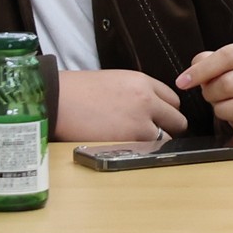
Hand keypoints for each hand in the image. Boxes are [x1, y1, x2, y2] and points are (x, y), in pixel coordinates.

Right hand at [57, 69, 187, 142]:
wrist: (54, 99)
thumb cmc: (76, 91)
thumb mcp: (114, 81)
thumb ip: (136, 92)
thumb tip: (150, 107)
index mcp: (142, 82)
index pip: (173, 99)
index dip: (165, 111)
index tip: (158, 118)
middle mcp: (148, 99)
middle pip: (177, 118)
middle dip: (168, 127)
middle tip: (153, 134)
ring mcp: (142, 119)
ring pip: (168, 136)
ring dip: (157, 141)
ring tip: (137, 143)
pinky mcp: (132, 137)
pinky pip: (152, 148)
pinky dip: (144, 150)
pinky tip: (130, 148)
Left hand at [181, 43, 232, 144]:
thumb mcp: (231, 64)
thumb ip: (208, 62)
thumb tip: (190, 75)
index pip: (228, 56)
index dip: (201, 70)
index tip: (182, 83)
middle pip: (229, 84)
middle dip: (211, 94)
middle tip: (212, 97)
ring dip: (223, 112)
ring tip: (226, 108)